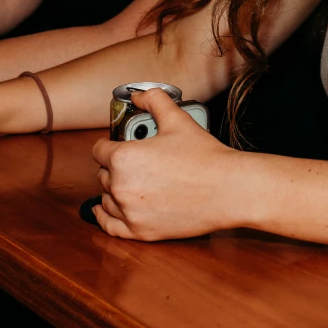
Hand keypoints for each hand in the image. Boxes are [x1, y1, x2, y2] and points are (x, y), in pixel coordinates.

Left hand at [92, 89, 240, 240]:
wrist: (228, 190)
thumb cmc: (205, 157)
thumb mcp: (178, 119)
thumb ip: (154, 100)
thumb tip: (138, 95)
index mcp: (124, 157)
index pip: (99, 150)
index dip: (109, 144)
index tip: (117, 144)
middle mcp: (121, 186)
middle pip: (103, 174)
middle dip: (114, 166)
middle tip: (136, 161)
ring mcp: (130, 212)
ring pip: (107, 198)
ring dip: (113, 189)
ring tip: (131, 181)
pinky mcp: (140, 232)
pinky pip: (110, 226)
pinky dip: (104, 216)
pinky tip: (103, 210)